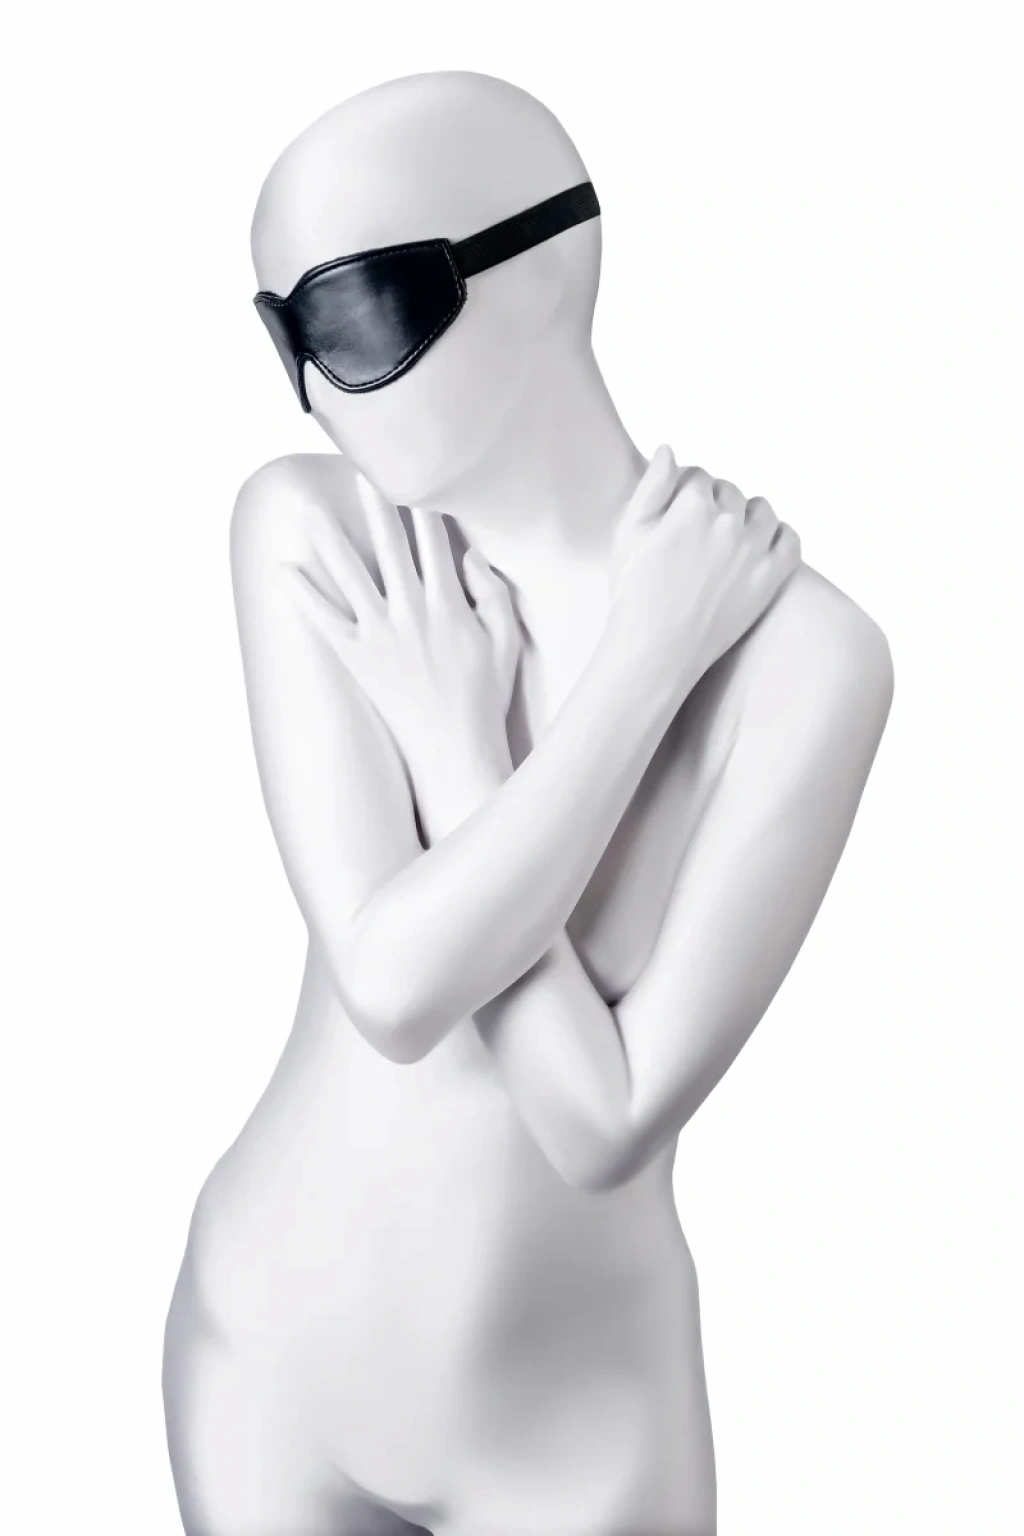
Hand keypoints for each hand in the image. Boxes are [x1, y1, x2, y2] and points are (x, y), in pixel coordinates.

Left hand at [285, 474, 520, 788]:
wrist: (456, 750)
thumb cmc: (485, 697)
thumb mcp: (506, 641)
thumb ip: (492, 594)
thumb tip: (470, 557)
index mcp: (449, 605)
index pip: (433, 542)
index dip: (422, 505)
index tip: (411, 473)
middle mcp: (411, 613)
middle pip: (388, 546)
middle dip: (374, 503)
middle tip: (359, 466)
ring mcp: (380, 637)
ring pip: (348, 575)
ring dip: (328, 539)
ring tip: (309, 510)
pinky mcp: (357, 660)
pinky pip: (323, 621)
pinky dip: (302, 596)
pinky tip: (284, 572)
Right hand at [609, 444, 800, 691]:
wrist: (655, 649)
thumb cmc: (633, 591)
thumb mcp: (628, 532)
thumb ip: (652, 485)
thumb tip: (669, 448)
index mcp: (692, 506)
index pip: (697, 477)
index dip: (684, 492)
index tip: (676, 512)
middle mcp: (728, 523)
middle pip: (729, 491)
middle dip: (713, 502)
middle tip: (697, 531)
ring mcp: (753, 551)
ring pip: (761, 510)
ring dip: (746, 514)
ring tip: (727, 536)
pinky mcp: (770, 578)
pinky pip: (790, 539)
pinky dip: (778, 536)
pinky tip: (759, 546)